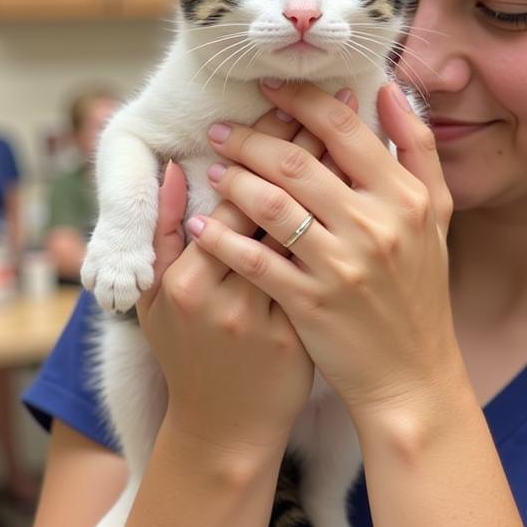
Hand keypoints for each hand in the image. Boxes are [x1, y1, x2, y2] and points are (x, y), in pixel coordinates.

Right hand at [135, 106, 350, 454]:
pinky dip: (349, 227)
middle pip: (276, 204)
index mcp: (187, 280)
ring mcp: (272, 320)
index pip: (232, 195)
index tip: (287, 103)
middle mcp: (228, 299)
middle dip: (308, 145)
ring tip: (358, 129)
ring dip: (337, 178)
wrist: (226, 429)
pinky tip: (369, 190)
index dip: (263, 144)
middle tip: (333, 97)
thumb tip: (170, 171)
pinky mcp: (305, 335)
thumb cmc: (188, 354)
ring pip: (312, 234)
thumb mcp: (156, 300)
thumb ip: (160, 236)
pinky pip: (329, 268)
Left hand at [185, 80, 459, 418]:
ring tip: (211, 170)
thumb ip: (418, 149)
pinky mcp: (310, 303)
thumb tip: (385, 90)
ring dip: (232, 181)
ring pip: (271, 205)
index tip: (270, 88)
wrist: (412, 373)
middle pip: (298, 163)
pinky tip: (199, 225)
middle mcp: (375, 226)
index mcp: (405, 198)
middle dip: (251, 139)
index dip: (301, 103)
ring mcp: (341, 266)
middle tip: (220, 129)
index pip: (344, 131)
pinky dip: (222, 238)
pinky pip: (254, 259)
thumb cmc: (420, 289)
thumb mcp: (436, 215)